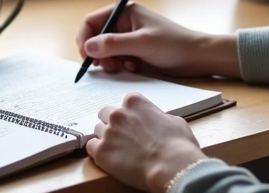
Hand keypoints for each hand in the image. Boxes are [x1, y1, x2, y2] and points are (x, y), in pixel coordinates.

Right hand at [75, 2, 239, 78]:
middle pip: (96, 37)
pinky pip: (116, 59)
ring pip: (105, 51)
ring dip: (109, 62)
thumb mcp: (142, 43)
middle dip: (98, 54)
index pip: (92, 21)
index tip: (87, 56)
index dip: (85, 38)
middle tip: (109, 67)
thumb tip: (88, 47)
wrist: (197, 57)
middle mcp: (124, 23)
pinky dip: (119, 66)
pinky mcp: (134, 51)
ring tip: (122, 68)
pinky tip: (132, 68)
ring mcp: (129, 38)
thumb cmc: (173, 44)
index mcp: (125, 12)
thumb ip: (113, 44)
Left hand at [87, 93, 207, 192]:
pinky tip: (109, 158)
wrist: (171, 166)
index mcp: (134, 102)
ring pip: (97, 130)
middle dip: (112, 123)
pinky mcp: (101, 152)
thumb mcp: (174, 121)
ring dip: (105, 137)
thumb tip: (157, 121)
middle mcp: (118, 113)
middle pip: (105, 113)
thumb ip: (158, 117)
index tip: (134, 124)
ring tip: (118, 150)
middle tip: (123, 136)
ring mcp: (108, 132)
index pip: (124, 103)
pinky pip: (90, 147)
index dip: (130, 115)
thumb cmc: (178, 144)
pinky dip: (98, 152)